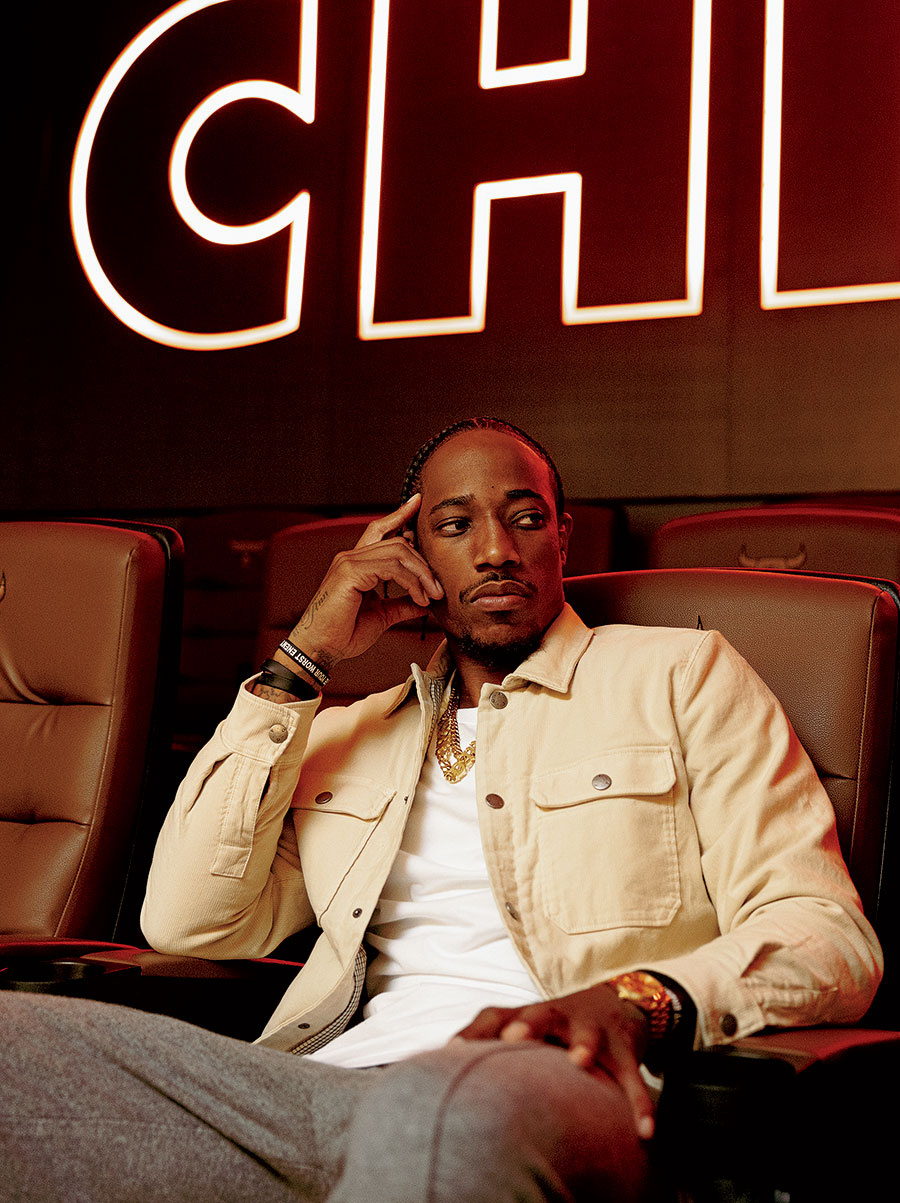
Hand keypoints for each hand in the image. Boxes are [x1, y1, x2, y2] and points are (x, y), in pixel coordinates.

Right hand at [283, 495, 443, 669]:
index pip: (379, 529)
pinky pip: (391, 568)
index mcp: (356, 563)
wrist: (320, 649)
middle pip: (398, 541)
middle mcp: (351, 556)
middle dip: (423, 563)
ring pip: (398, 552)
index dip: (399, 514)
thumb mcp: (381, 616)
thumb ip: (402, 605)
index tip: (417, 503)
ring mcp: (348, 561)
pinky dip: (411, 582)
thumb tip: (424, 602)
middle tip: (438, 589)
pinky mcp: (350, 571)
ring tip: (432, 596)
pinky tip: (419, 598)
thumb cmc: (343, 634)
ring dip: (422, 574)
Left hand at [453, 984, 654, 1139]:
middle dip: (527, 1025)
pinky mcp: (625, 1047)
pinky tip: (644, 1130)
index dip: (475, 1031)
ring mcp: (594, 1029)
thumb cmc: (558, 1025)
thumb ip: (492, 1045)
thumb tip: (445, 1065)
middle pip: (539, 1014)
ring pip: (588, 1035)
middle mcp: (559, 1016)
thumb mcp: (528, 1028)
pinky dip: (639, 1103)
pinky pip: (632, 1077)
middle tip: (513, 1038)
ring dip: (584, 1045)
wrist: (620, 1000)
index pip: (496, 1015)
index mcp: (530, 1015)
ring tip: (580, 1061)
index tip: (454, 1049)